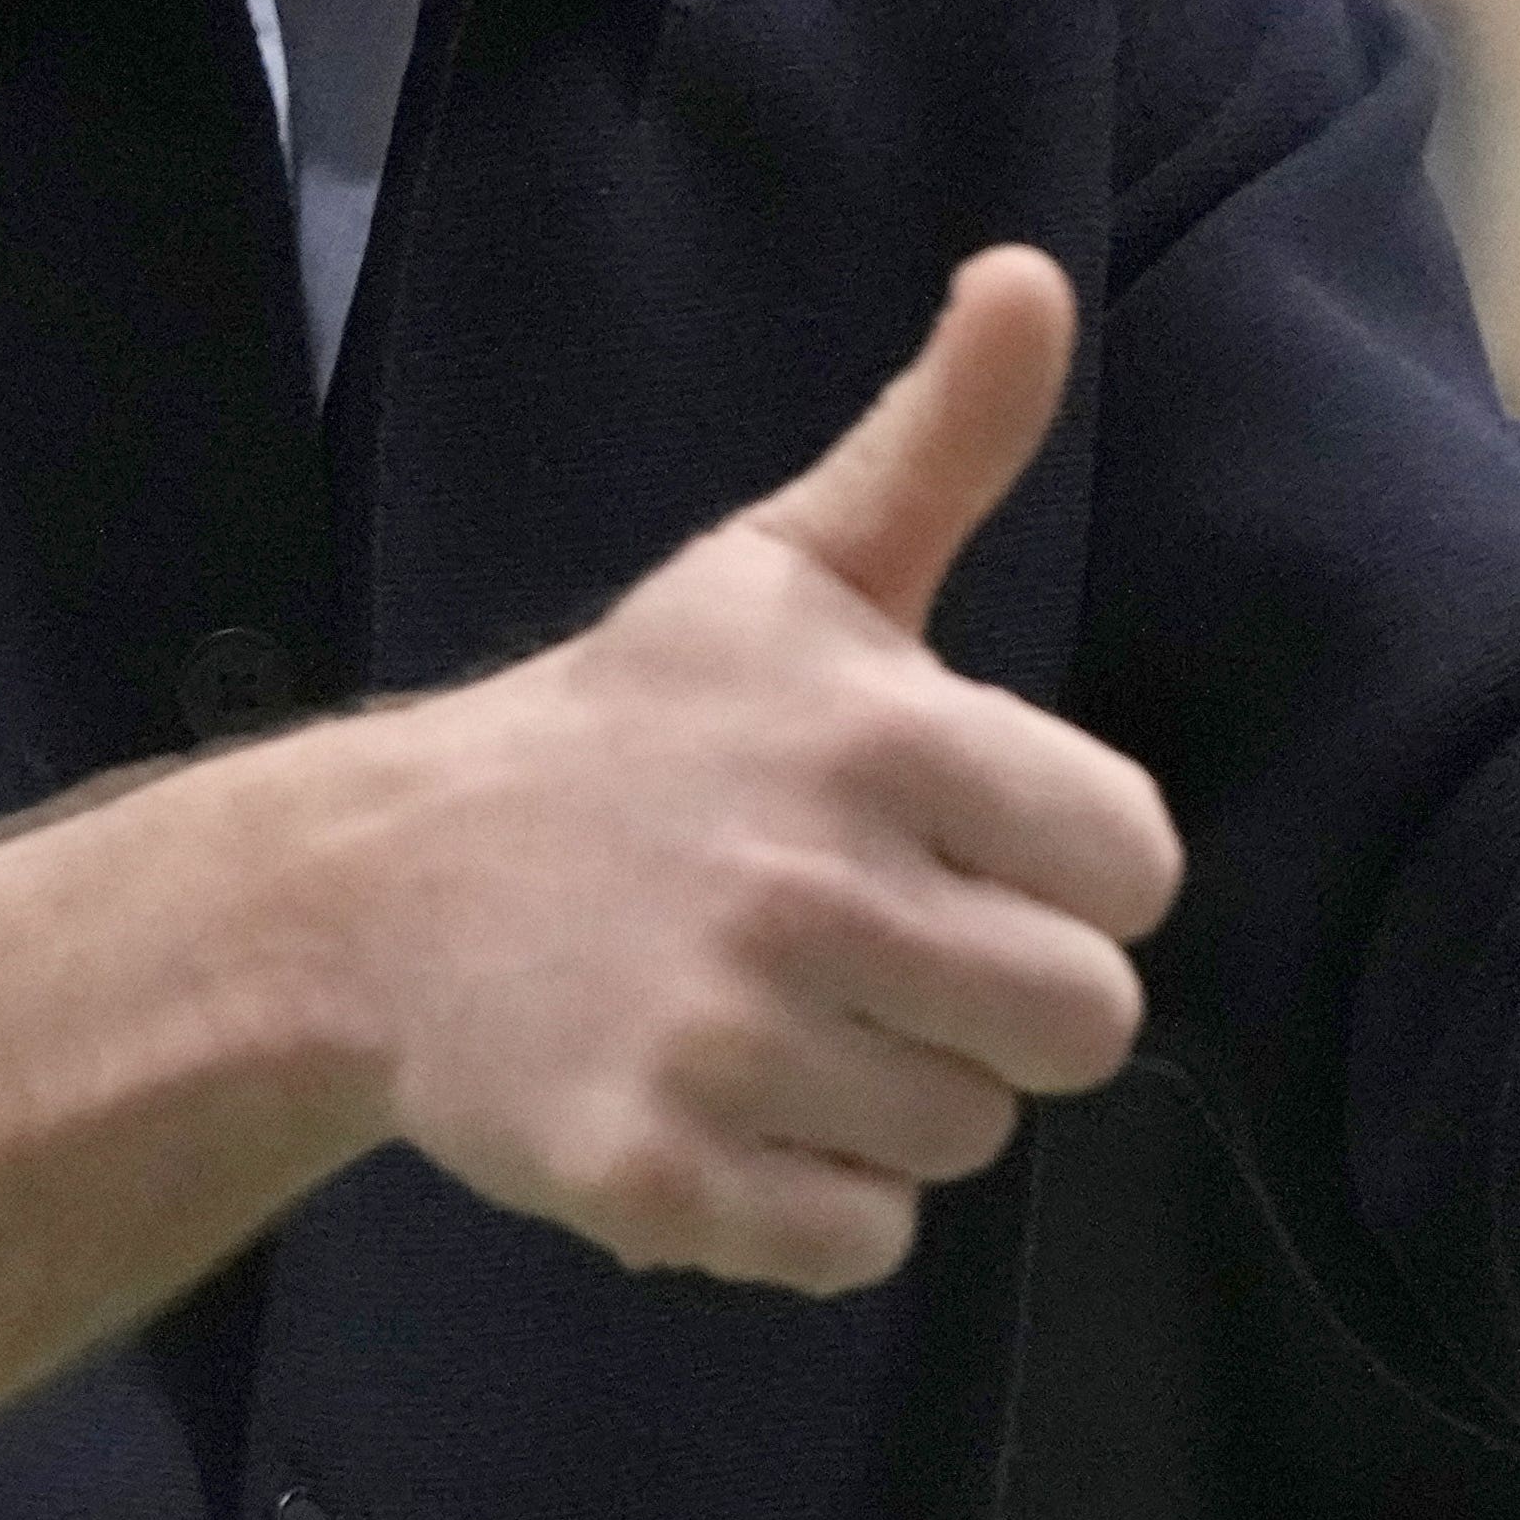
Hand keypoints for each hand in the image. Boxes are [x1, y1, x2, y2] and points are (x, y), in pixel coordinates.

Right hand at [345, 248, 1183, 1293]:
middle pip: (1086, 1026)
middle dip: (1005, 1002)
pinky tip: (734, 1111)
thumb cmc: (637, 726)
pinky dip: (813, 1204)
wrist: (385, 887)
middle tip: (885, 950)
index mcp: (876, 733)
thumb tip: (1030, 274)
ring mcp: (724, 1040)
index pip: (1135, 864)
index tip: (971, 846)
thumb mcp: (794, 566)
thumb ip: (941, 440)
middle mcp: (806, 885)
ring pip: (971, 1139)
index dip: (1072, 870)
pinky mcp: (655, 1175)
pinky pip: (859, 1245)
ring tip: (786, 1015)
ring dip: (900, 1097)